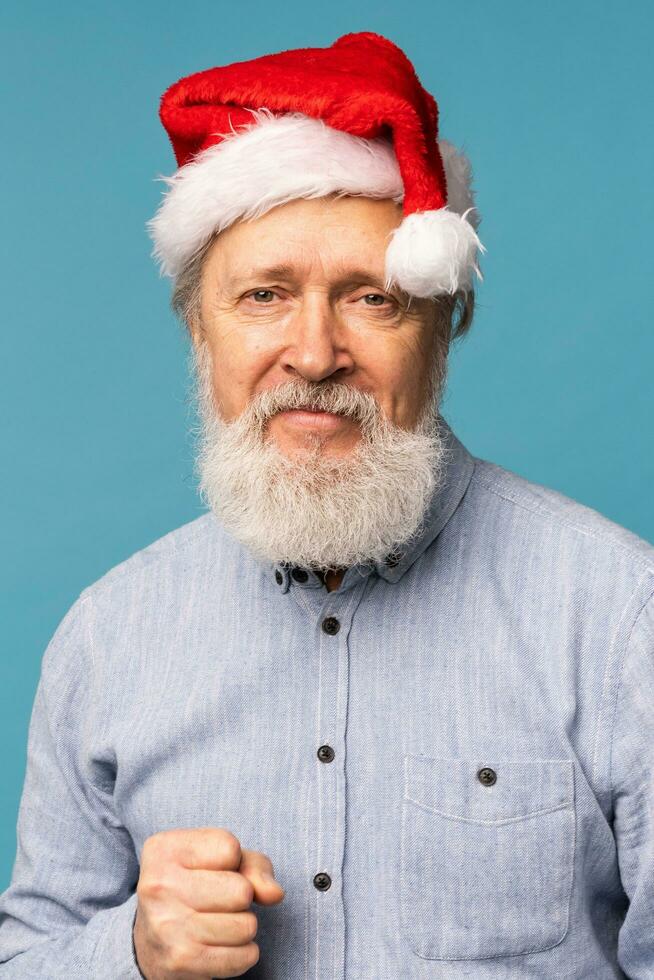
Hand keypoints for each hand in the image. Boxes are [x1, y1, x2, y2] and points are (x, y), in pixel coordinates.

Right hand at [133, 827, 284, 977]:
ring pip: (246, 926)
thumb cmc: (196, 886)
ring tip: (219, 922)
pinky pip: (242, 957)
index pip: (230, 848)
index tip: (213, 869)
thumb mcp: (221, 859)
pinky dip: (243, 953)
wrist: (151, 940)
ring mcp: (166, 926)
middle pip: (241, 891)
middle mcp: (158, 886)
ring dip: (242, 926)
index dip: (233, 861)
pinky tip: (221, 945)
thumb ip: (254, 866)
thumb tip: (275, 893)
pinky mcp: (179, 962)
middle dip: (242, 897)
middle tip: (219, 901)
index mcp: (164, 850)